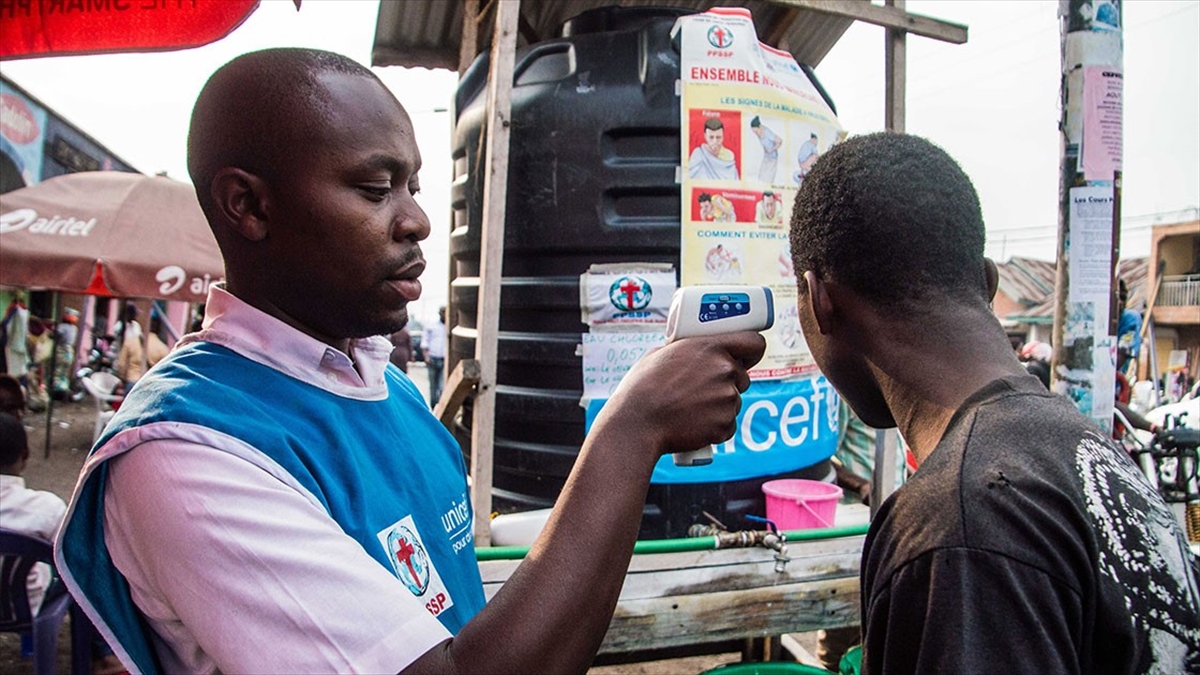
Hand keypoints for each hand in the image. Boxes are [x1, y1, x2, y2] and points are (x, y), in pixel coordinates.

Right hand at [595, 331, 765, 456]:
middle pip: (743, 376)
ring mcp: (727, 399)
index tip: (746, 356)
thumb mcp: (659, 354)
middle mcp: (725, 371)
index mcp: (710, 347)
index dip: (752, 350)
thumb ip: (684, 351)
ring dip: (718, 405)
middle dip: (727, 382)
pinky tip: (692, 424)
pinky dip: (714, 426)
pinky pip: (727, 424)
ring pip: (733, 401)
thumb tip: (688, 353)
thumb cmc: (641, 388)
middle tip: (701, 389)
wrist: (636, 424)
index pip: (754, 342)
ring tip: (689, 408)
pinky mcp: (725, 425)